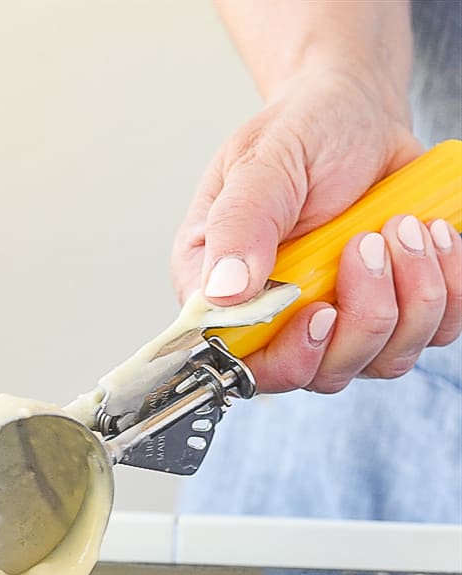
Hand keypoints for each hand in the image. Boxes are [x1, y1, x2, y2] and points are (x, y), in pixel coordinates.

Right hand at [171, 69, 461, 393]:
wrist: (358, 112)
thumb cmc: (302, 131)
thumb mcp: (263, 163)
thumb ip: (240, 224)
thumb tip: (223, 291)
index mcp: (225, 294)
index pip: (245, 363)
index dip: (287, 356)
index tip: (320, 310)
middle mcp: (278, 321)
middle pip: (323, 374)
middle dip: (364, 317)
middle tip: (369, 242)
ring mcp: (339, 324)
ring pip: (382, 360)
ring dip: (410, 297)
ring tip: (406, 225)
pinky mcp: (393, 314)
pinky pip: (432, 335)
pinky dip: (446, 290)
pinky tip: (432, 237)